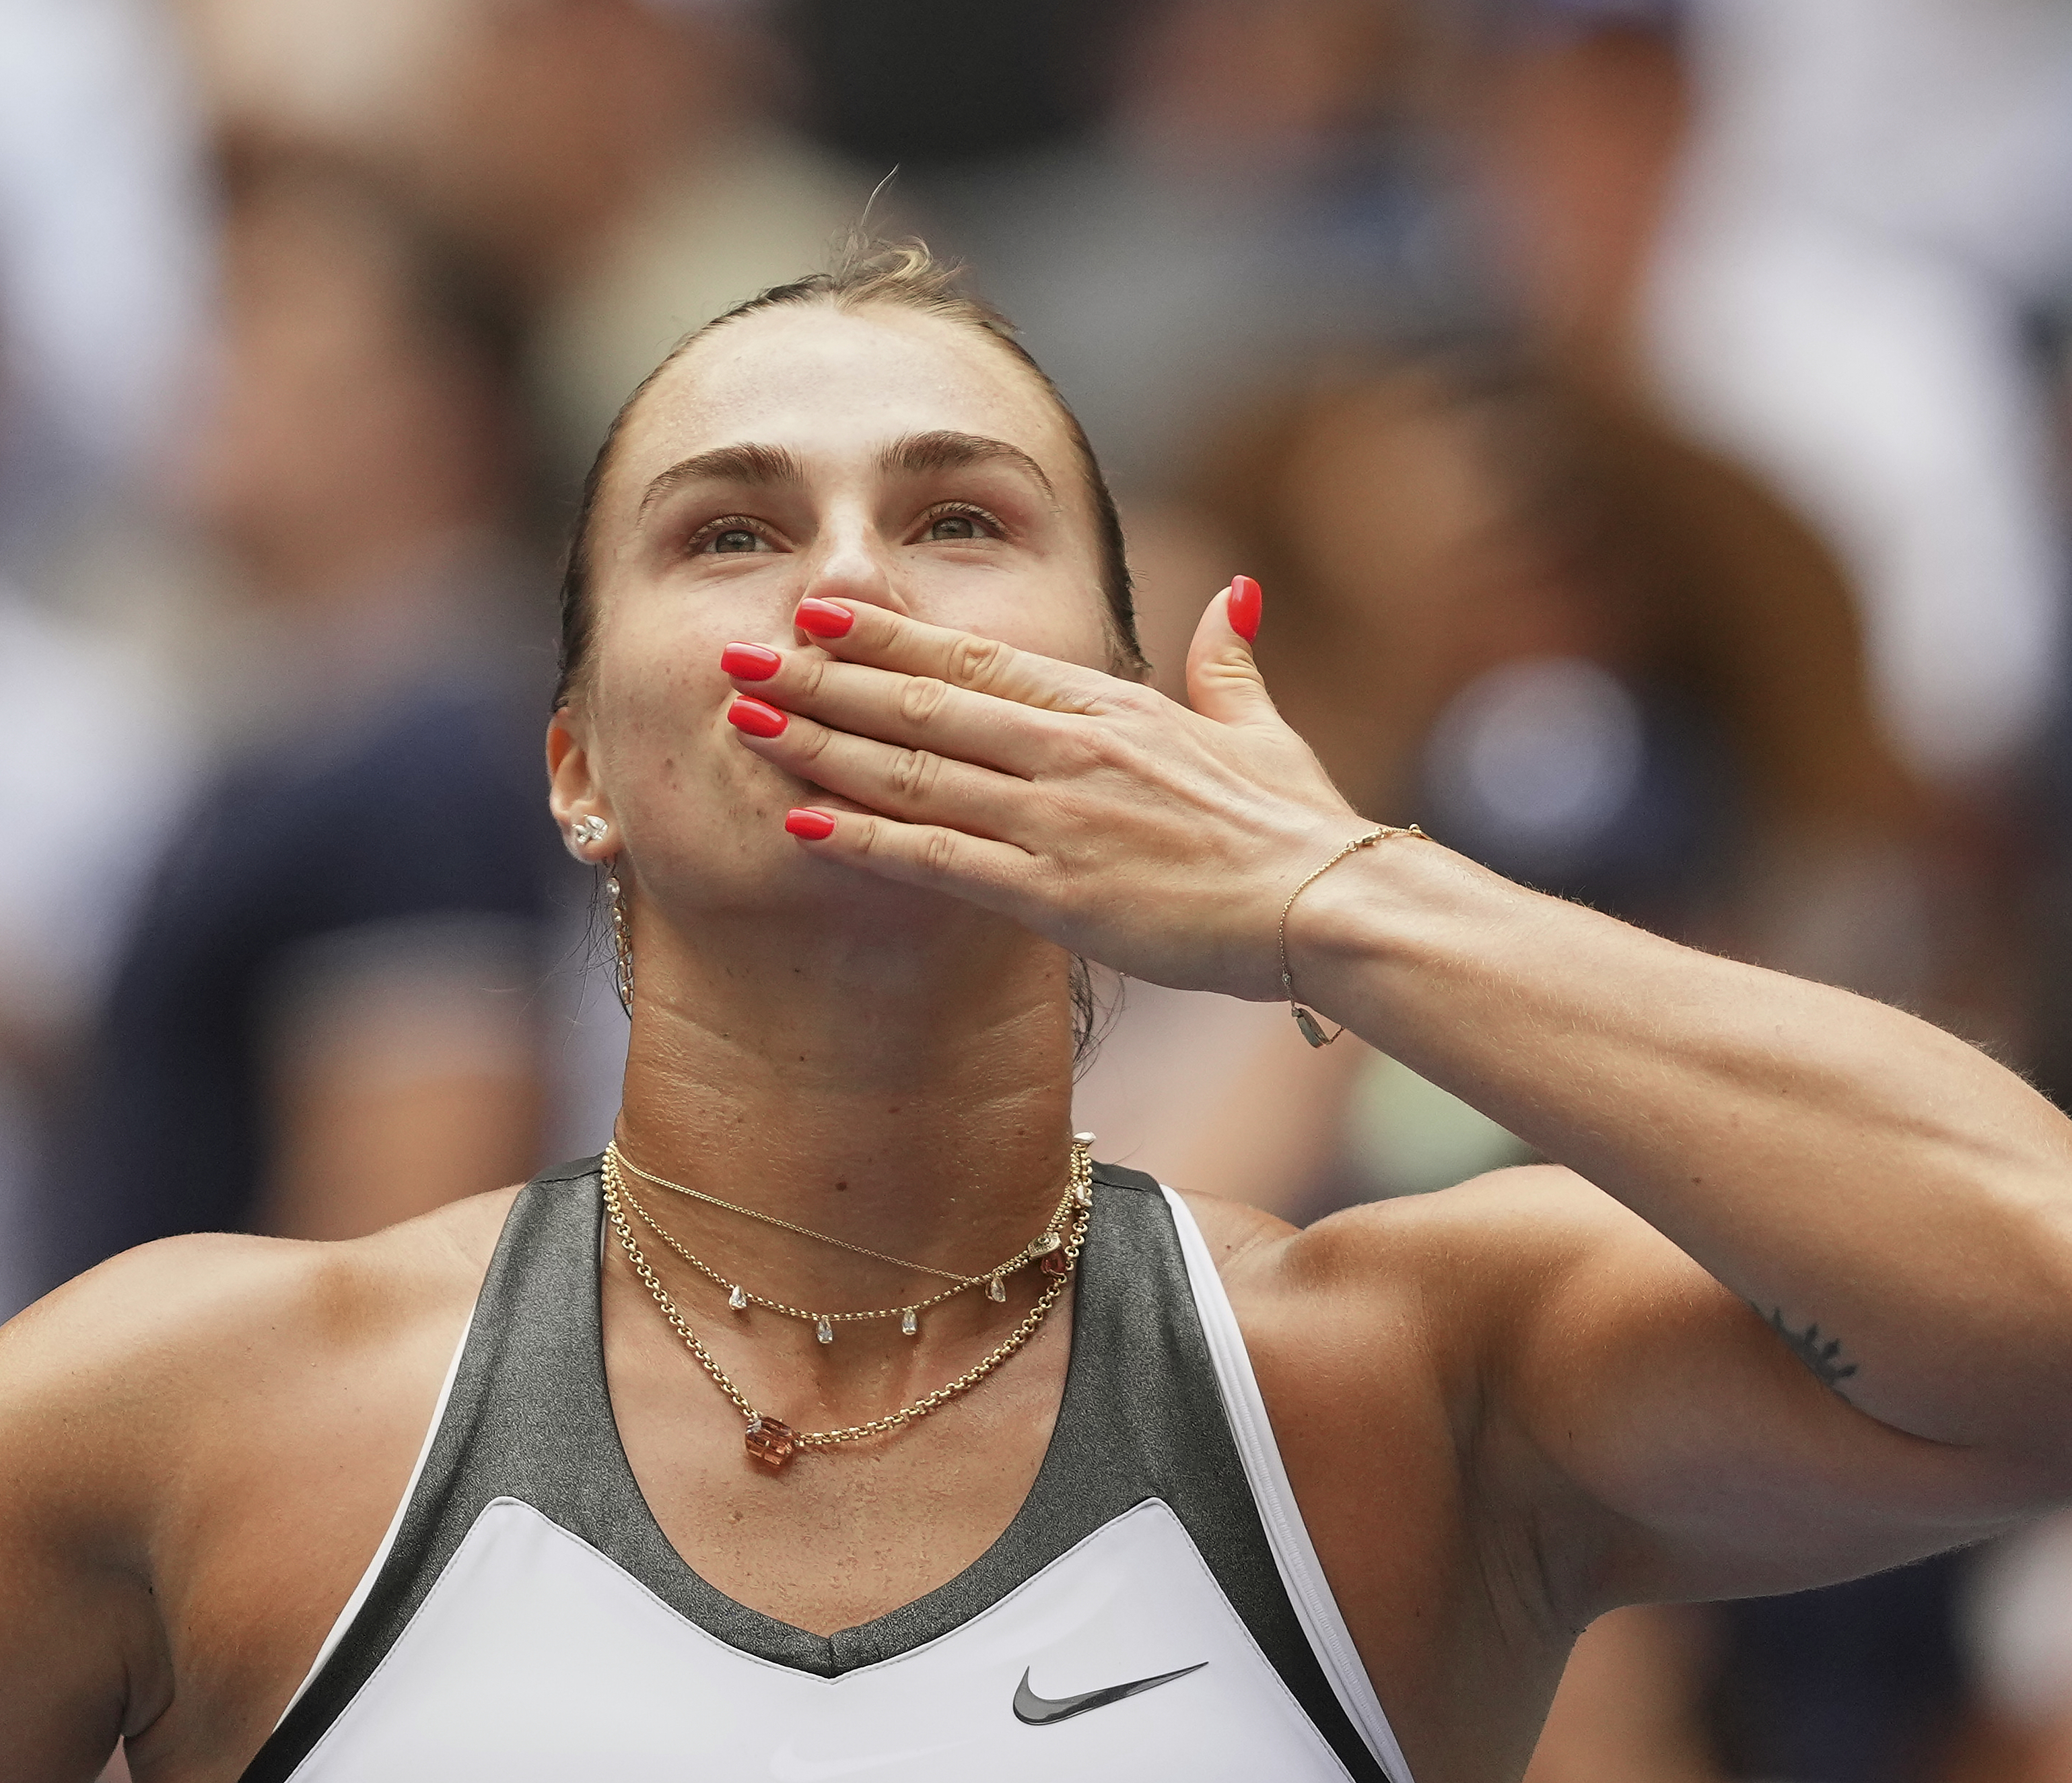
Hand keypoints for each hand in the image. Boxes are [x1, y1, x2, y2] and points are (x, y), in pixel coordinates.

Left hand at [719, 584, 1373, 998]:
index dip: (886, 635)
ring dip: (821, 747)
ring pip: (914, 774)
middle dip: (821, 679)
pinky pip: (939, 861)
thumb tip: (1235, 589)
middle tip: (739, 653)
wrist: (1332, 903)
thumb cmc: (1298, 825)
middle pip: (922, 706)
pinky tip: (800, 825)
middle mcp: (1070, 751)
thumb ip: (1227, 658)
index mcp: (1108, 707)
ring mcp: (1058, 821)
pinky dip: (864, 842)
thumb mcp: (1260, 727)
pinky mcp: (1056, 894)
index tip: (816, 611)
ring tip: (745, 722)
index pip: (973, 659)